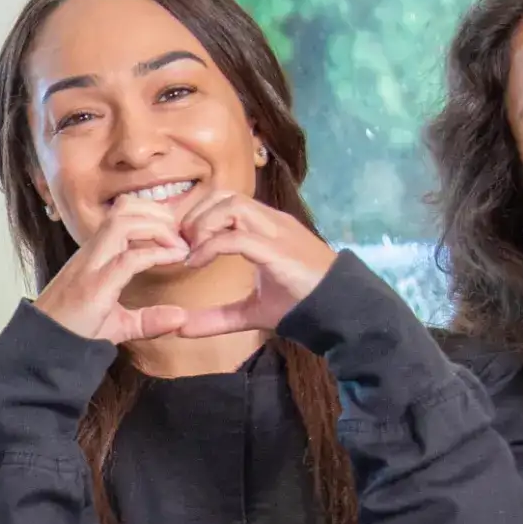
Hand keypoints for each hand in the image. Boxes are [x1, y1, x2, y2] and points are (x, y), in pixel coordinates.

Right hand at [32, 195, 194, 342]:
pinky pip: (130, 258)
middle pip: (124, 208)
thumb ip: (148, 319)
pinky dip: (158, 254)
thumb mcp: (118, 325)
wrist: (42, 351)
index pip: (122, 214)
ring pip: (124, 222)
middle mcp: (91, 254)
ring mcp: (91, 267)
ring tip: (177, 246)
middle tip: (181, 236)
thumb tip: (180, 318)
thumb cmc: (73, 335)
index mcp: (94, 257)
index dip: (153, 215)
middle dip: (158, 213)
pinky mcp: (95, 286)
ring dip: (157, 228)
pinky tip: (174, 260)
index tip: (177, 236)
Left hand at [167, 191, 340, 336]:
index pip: (226, 200)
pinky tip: (197, 264)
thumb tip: (181, 329)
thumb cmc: (300, 305)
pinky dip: (211, 247)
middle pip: (224, 195)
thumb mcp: (250, 311)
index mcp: (266, 228)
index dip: (197, 216)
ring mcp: (277, 233)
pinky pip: (238, 237)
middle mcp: (271, 222)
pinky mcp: (279, 251)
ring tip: (191, 253)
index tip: (181, 246)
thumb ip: (217, 317)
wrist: (341, 311)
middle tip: (182, 246)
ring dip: (202, 225)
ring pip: (232, 205)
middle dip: (195, 216)